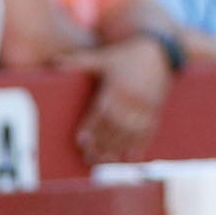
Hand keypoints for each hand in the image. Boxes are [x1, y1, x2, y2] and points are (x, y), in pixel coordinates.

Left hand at [77, 34, 171, 165]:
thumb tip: (56, 61)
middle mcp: (131, 98)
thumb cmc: (125, 56)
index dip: (91, 127)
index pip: (102, 111)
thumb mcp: (104, 57)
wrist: (159, 52)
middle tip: (88, 158)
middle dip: (102, 144)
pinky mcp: (156, 112)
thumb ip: (81, 61)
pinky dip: (139, 147)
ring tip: (104, 162)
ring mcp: (145, 107)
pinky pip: (147, 133)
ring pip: (130, 133)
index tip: (81, 140)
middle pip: (114, 127)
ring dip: (118, 150)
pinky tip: (130, 159)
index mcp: (117, 86)